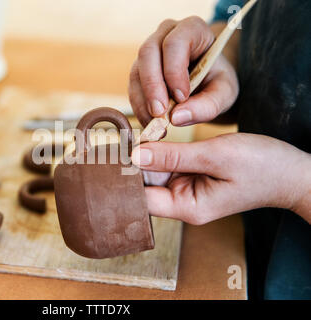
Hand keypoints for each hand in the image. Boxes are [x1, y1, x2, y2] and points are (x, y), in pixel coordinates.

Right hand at [128, 16, 238, 126]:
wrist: (209, 83)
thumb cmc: (218, 82)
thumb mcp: (224, 93)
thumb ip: (207, 106)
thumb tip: (175, 118)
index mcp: (192, 29)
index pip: (175, 43)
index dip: (174, 70)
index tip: (181, 97)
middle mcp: (165, 35)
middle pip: (148, 52)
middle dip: (152, 86)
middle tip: (160, 114)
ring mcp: (149, 52)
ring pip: (136, 72)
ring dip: (143, 101)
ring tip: (157, 125)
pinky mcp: (139, 71)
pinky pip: (133, 88)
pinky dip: (140, 108)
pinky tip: (151, 123)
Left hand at [131, 133, 310, 223]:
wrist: (289, 171)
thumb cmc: (260, 166)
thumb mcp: (215, 156)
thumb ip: (173, 156)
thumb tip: (135, 155)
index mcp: (188, 208)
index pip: (142, 199)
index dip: (125, 177)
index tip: (113, 153)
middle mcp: (182, 202)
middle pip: (145, 184)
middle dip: (133, 161)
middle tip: (119, 135)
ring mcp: (186, 190)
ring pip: (153, 172)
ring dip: (146, 153)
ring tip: (132, 131)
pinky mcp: (191, 177)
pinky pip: (167, 164)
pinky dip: (160, 150)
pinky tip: (151, 134)